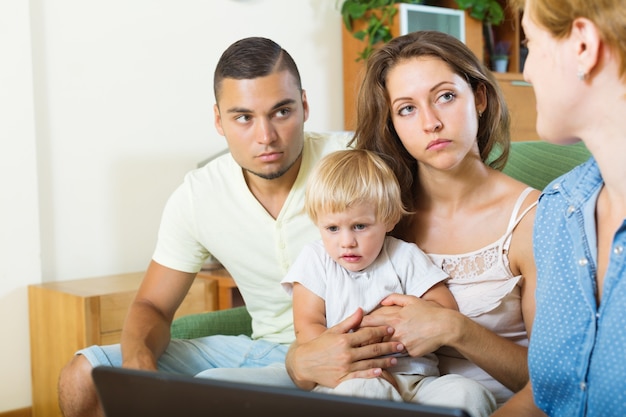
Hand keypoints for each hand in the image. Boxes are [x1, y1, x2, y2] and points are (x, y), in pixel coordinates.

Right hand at [286, 308, 404, 389]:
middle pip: (372, 349)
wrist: (305, 363)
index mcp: (344, 339)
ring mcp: (345, 366)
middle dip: (388, 346)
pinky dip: (371, 374)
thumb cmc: (319, 345)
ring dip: (384, 361)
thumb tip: (361, 310)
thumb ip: (349, 321)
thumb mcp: (333, 330)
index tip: (391, 329)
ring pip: (369, 363)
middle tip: (400, 345)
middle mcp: (346, 353)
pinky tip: (381, 372)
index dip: (380, 331)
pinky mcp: (343, 378)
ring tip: (395, 359)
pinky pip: (360, 375)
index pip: (367, 333)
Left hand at [361, 294, 457, 356]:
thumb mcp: (411, 300)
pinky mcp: (410, 353)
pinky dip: (395, 352)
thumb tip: (382, 301)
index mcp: (394, 318)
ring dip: (376, 348)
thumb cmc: (429, 312)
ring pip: (384, 347)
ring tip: (367, 349)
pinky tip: (390, 353)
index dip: (359, 324)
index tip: (353, 326)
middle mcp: (396, 331)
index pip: (370, 322)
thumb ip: (395, 299)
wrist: (446, 327)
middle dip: (364, 339)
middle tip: (355, 341)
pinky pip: (399, 353)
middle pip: (374, 337)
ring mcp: (402, 344)